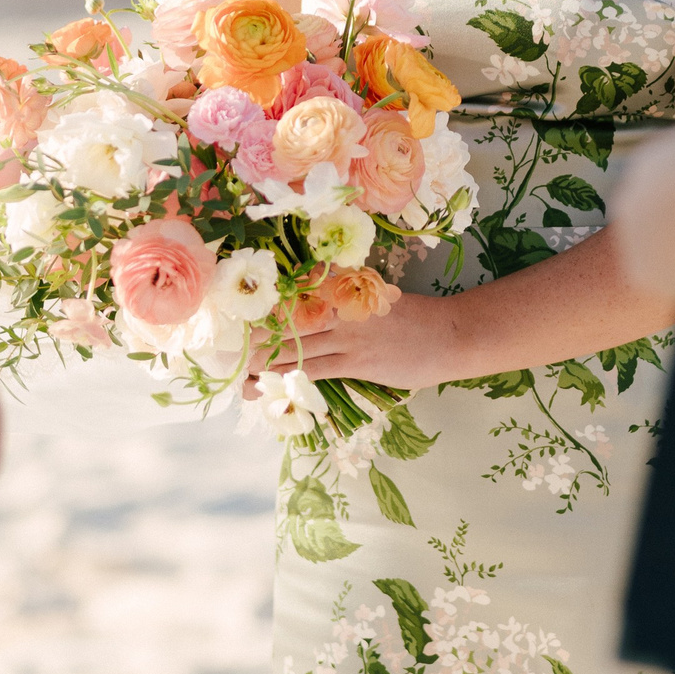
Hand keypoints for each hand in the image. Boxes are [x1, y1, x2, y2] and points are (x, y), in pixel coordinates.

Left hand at [257, 290, 464, 389]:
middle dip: (257, 335)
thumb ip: (346, 293)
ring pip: (296, 347)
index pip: (297, 295)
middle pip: (289, 321)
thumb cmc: (413, 317)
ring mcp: (348, 336)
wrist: (447, 335)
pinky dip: (290, 378)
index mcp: (344, 288)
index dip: (267, 307)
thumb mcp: (376, 295)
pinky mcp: (357, 363)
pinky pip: (315, 370)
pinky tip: (272, 385)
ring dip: (265, 361)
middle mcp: (341, 308)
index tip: (241, 315)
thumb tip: (315, 290)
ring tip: (239, 372)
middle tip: (227, 348)